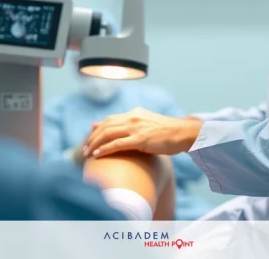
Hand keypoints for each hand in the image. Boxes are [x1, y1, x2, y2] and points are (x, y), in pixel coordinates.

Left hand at [83, 108, 202, 157]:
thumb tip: (123, 131)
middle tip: (84, 149)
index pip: (110, 119)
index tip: (88, 137)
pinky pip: (117, 144)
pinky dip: (105, 149)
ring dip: (95, 144)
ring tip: (87, 154)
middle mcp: (133, 117)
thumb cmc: (168, 132)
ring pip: (108, 134)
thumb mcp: (149, 124)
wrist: (184, 133)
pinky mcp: (141, 139)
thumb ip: (134, 125)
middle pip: (105, 126)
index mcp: (135, 113)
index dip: (97, 129)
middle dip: (92, 138)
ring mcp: (136, 128)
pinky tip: (97, 155)